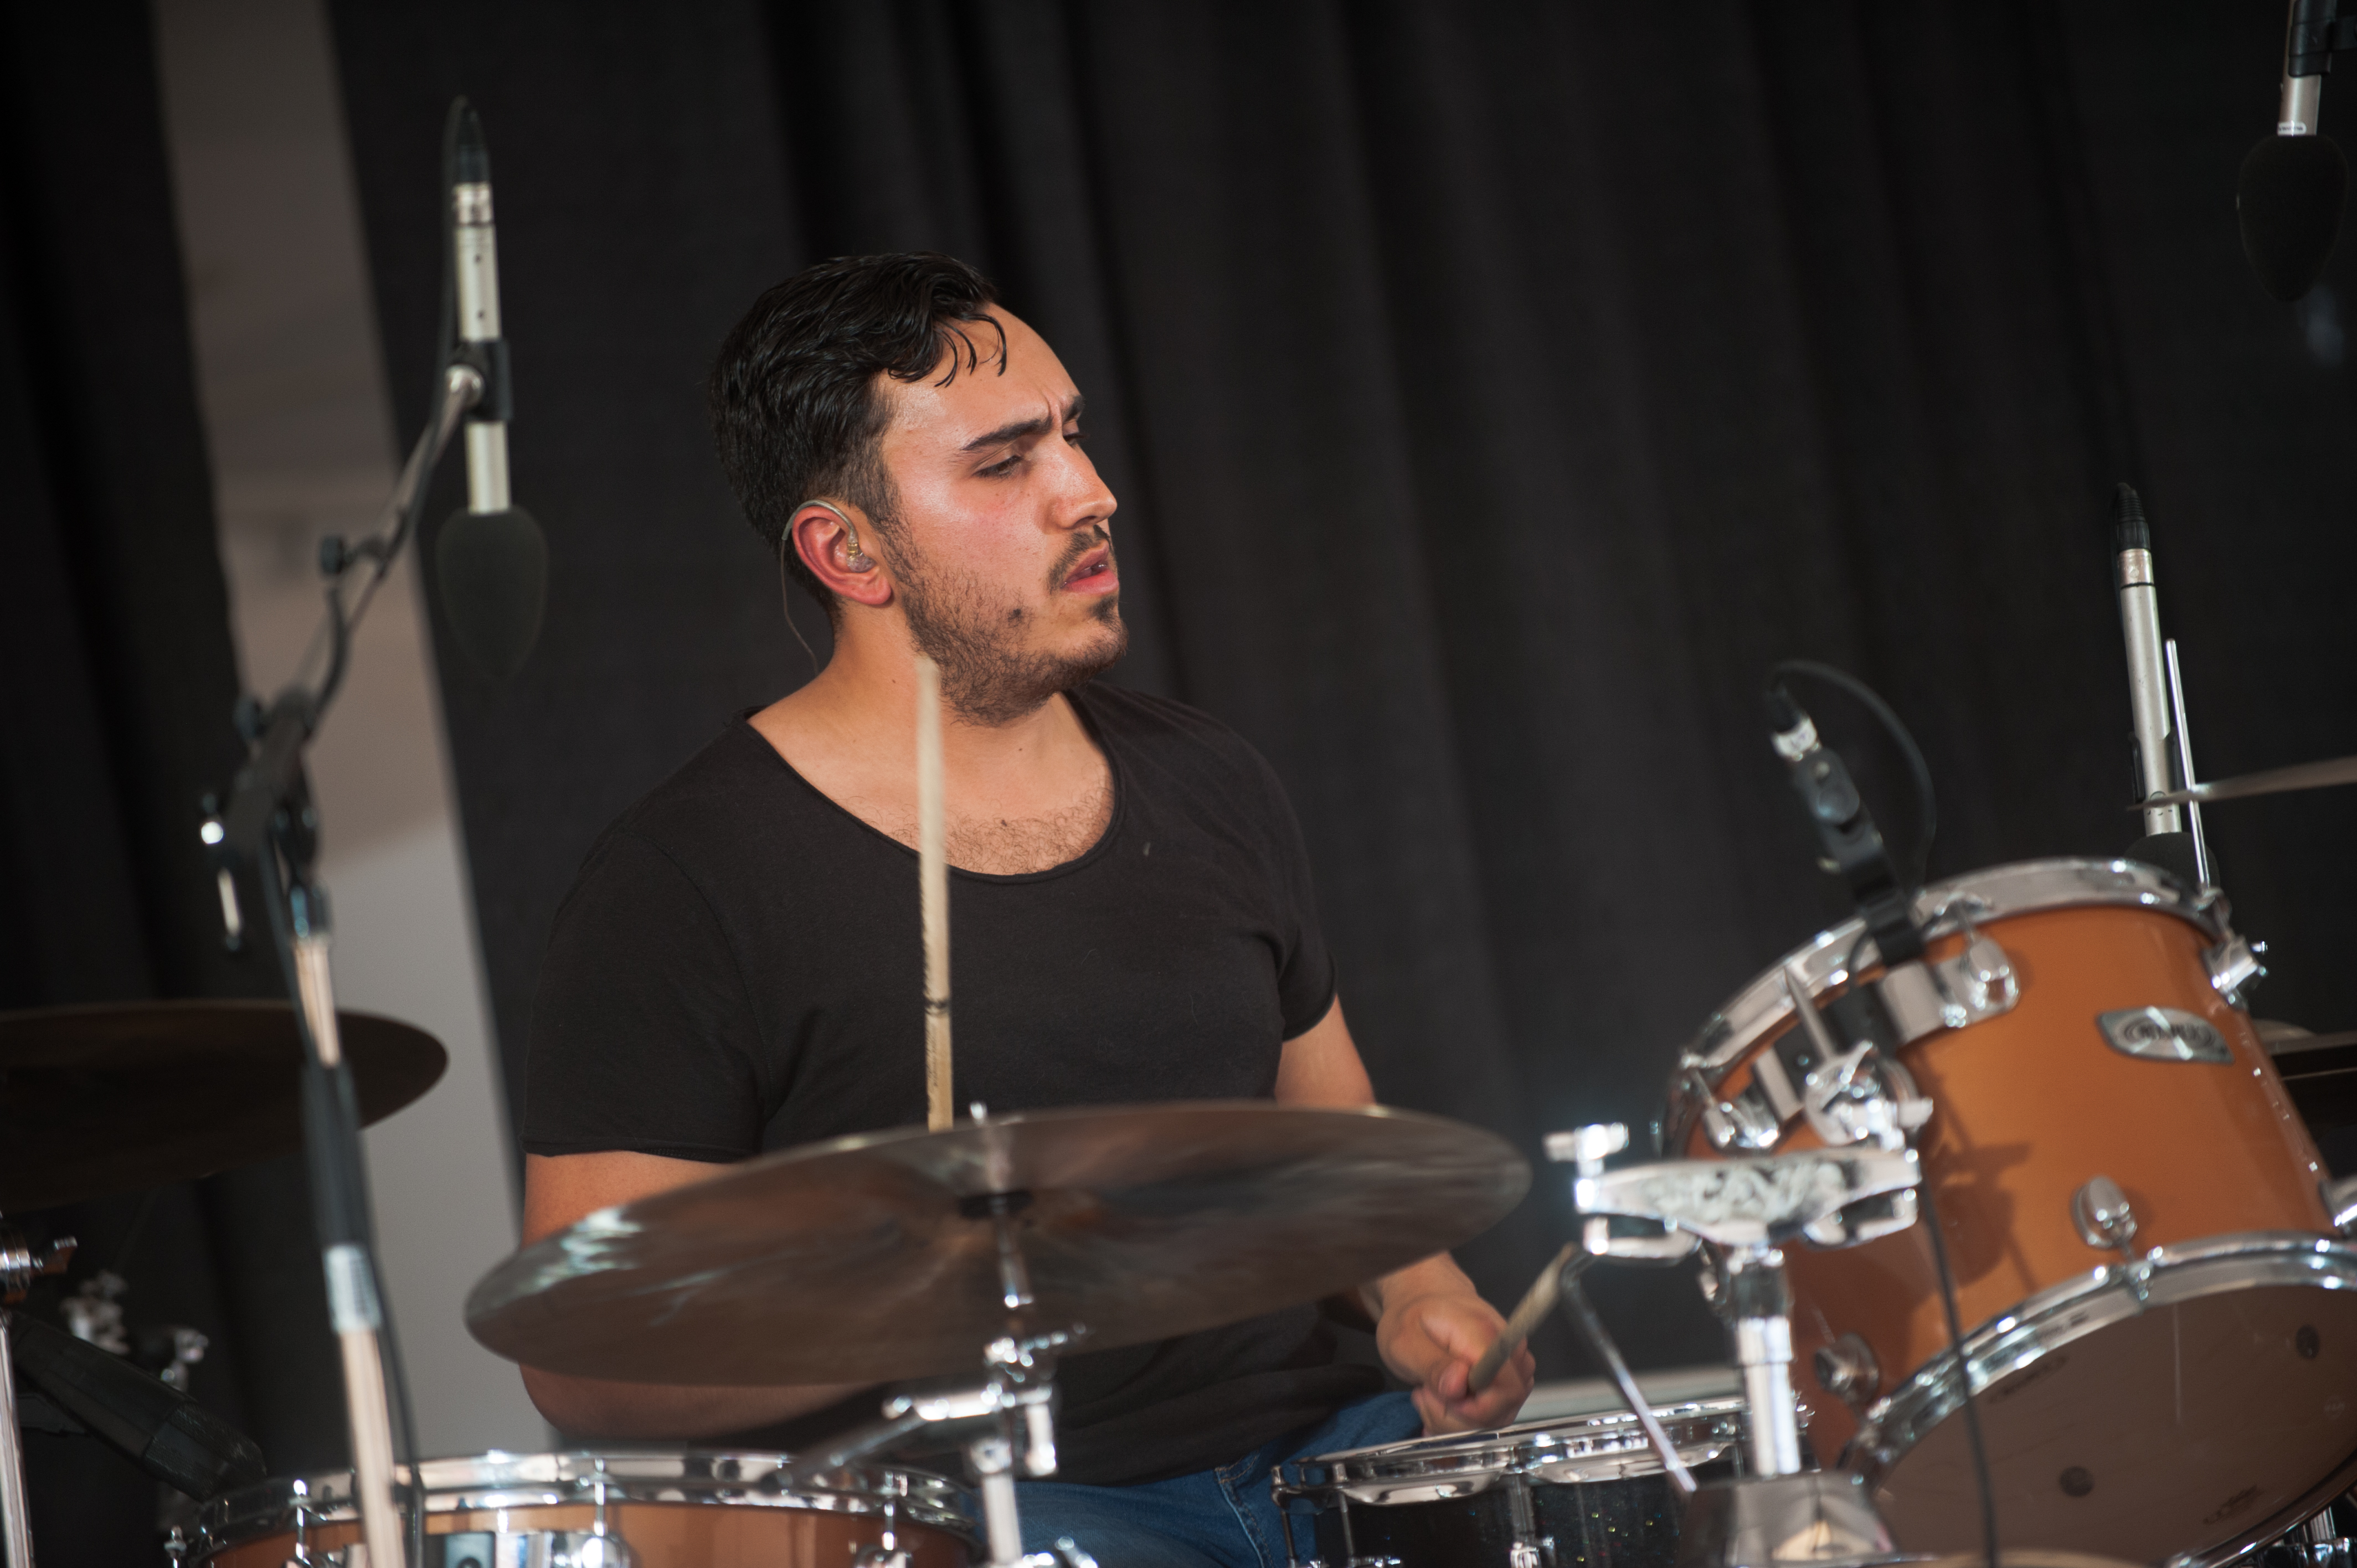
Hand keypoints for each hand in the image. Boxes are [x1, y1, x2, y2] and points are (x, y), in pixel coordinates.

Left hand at [1375, 1283, 1534, 1435]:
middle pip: (1504, 1408)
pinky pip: (1494, 1412)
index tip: (1441, 1399)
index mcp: (1486, 1336)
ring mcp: (1510, 1364)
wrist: (1422, 1297)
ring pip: (1498, 1416)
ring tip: (1430, 1394)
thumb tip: (1458, 1386)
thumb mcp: (1405, 1340)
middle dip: (1459, 1418)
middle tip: (1425, 1396)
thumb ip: (1433, 1365)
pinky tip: (1441, 1401)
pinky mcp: (1505, 1376)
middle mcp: (1507, 1349)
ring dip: (1458, 1419)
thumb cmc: (1413, 1315)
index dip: (1475, 1409)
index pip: (1507, 1390)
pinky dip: (1464, 1416)